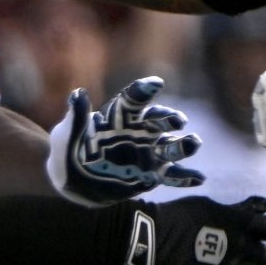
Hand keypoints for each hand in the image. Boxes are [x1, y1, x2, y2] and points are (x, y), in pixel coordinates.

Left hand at [47, 77, 201, 204]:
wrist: (74, 181)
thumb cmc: (68, 152)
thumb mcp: (67, 135)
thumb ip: (76, 117)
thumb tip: (78, 94)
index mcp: (120, 117)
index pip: (134, 100)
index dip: (144, 90)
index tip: (155, 83)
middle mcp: (139, 131)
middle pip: (158, 122)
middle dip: (169, 119)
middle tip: (177, 121)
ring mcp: (148, 153)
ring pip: (170, 147)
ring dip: (184, 145)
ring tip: (193, 143)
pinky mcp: (152, 174)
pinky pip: (171, 176)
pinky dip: (184, 178)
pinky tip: (198, 179)